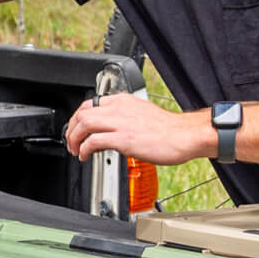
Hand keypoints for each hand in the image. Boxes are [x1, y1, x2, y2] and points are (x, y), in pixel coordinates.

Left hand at [62, 93, 215, 164]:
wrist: (186, 136)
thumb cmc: (169, 129)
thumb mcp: (141, 114)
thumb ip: (123, 118)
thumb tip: (107, 131)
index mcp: (124, 101)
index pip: (90, 104)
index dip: (77, 118)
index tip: (76, 129)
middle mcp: (120, 108)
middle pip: (82, 113)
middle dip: (72, 129)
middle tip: (71, 142)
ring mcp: (121, 123)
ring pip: (84, 124)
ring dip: (74, 139)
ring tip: (76, 150)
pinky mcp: (124, 138)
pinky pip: (94, 141)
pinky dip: (84, 149)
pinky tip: (86, 156)